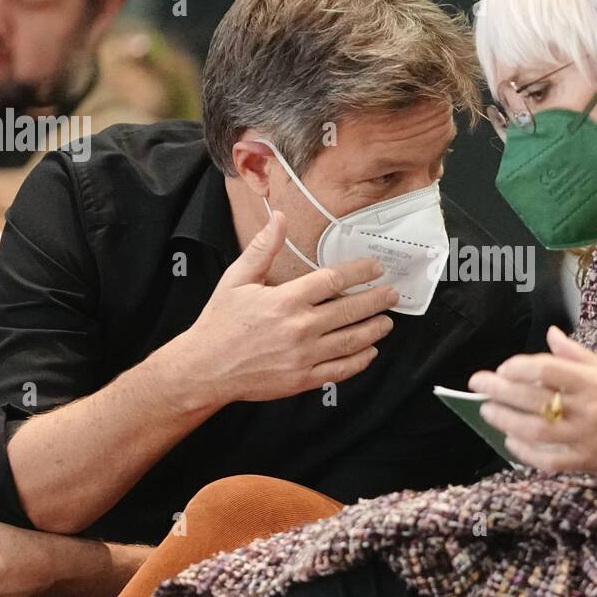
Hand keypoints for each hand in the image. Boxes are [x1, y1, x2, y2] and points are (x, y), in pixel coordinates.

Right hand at [169, 210, 398, 407]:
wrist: (204, 367)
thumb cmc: (220, 322)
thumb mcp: (236, 279)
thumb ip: (262, 248)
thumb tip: (278, 218)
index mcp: (285, 300)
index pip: (332, 280)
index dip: (359, 272)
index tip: (375, 268)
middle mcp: (298, 327)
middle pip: (349, 310)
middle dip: (376, 301)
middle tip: (392, 295)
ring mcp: (303, 355)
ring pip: (350, 341)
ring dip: (374, 330)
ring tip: (387, 321)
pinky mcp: (302, 379)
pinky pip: (340, 370)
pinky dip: (359, 361)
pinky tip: (370, 352)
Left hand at [467, 325, 596, 486]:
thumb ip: (578, 354)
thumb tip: (551, 334)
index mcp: (595, 381)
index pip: (544, 369)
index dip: (517, 367)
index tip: (504, 367)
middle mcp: (588, 409)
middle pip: (530, 398)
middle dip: (497, 390)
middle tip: (478, 384)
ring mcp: (586, 438)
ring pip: (532, 429)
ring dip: (504, 419)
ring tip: (488, 411)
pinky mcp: (587, 462)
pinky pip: (546, 459)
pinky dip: (524, 451)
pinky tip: (511, 442)